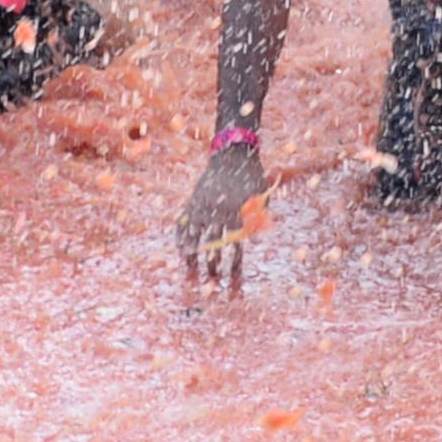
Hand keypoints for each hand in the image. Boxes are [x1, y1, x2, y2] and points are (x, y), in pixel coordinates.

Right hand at [176, 147, 271, 287]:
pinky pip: (182, 224)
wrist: (233, 154)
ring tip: (190, 279)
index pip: (235, 249)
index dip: (234, 269)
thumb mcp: (262, 197)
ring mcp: (202, 206)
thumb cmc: (252, 178)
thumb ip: (258, 219)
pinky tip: (181, 254)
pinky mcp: (192, 202)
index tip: (234, 286)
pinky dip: (180, 240)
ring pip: (195, 239)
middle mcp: (217, 211)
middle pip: (213, 248)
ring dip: (193, 261)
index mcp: (237, 212)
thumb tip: (254, 241)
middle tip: (212, 286)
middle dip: (212, 269)